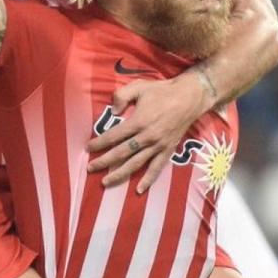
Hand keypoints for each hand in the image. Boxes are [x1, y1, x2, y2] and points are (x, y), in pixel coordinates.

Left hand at [87, 72, 211, 192]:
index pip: (113, 136)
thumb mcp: (139, 86)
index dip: (99, 143)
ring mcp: (158, 146)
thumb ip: (121, 96)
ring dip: (119, 174)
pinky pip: (156, 168)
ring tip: (106, 182)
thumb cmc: (162, 91)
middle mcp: (147, 137)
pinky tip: (139, 190)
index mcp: (138, 121)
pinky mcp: (168, 150)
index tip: (88, 148)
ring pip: (135, 164)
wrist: (189, 97)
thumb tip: (112, 111)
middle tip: (90, 168)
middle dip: (104, 162)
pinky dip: (148, 180)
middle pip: (121, 153)